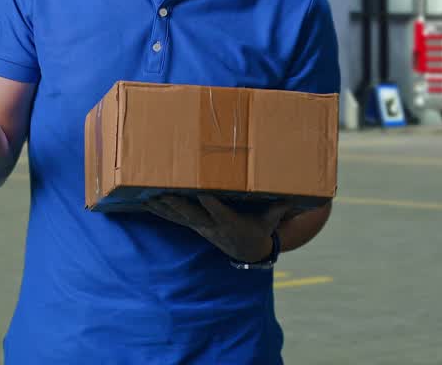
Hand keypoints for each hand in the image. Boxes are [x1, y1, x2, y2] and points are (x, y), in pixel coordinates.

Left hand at [145, 194, 291, 262]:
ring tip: (146, 195)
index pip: (219, 210)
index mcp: (231, 222)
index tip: (201, 191)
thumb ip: (280, 207)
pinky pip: (173, 219)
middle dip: (177, 204)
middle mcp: (212, 226)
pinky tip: (144, 202)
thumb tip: (297, 196)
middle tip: (163, 192)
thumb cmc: (259, 229)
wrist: (246, 251)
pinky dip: (159, 211)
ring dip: (162, 207)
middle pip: (192, 214)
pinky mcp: (193, 226)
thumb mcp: (271, 219)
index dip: (210, 202)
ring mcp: (200, 227)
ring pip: (178, 216)